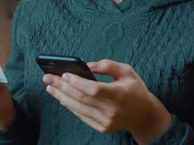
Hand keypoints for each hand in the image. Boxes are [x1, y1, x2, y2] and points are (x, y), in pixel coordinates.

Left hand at [42, 59, 171, 143]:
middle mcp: (111, 110)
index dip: (76, 82)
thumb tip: (87, 65)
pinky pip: (82, 116)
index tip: (63, 74)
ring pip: (78, 108)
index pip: (92, 89)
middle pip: (81, 98)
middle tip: (47, 78)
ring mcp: (105, 121)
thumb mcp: (127, 72)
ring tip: (50, 87)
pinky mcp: (102, 127)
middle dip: (62, 87)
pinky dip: (70, 106)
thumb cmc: (136, 90)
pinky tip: (62, 98)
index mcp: (118, 95)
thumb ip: (108, 66)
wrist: (145, 116)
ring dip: (62, 97)